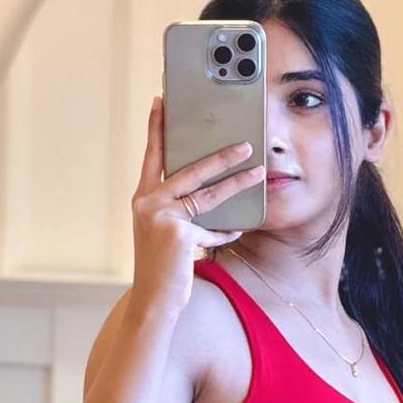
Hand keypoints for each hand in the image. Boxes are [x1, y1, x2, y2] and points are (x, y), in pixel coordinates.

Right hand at [130, 94, 265, 317]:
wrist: (154, 302)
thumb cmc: (163, 268)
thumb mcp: (168, 233)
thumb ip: (183, 211)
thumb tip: (216, 195)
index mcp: (143, 198)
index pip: (153, 156)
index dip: (157, 128)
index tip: (161, 101)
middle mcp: (148, 203)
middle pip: (191, 169)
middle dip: (221, 155)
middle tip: (245, 142)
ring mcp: (161, 216)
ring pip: (209, 195)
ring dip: (238, 182)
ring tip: (259, 171)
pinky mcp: (178, 232)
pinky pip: (213, 228)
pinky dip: (226, 231)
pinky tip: (238, 231)